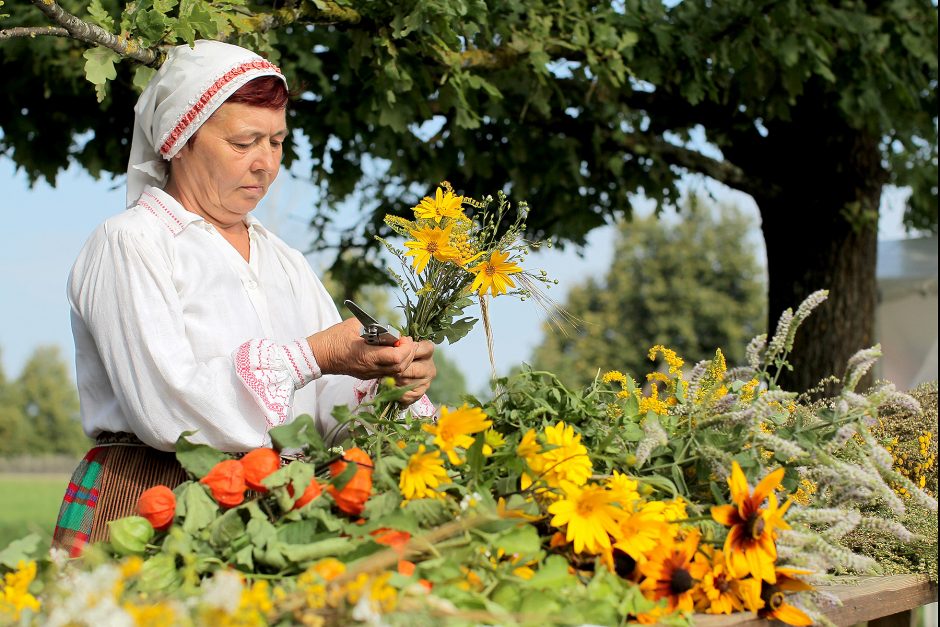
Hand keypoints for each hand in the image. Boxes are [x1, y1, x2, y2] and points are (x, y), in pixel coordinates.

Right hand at [307, 319, 434, 402]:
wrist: (318, 355)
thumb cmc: (333, 338)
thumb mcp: (354, 325)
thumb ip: (373, 327)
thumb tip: (388, 328)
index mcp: (366, 355)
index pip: (396, 357)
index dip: (406, 348)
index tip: (404, 337)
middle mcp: (370, 367)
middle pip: (400, 367)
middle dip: (409, 354)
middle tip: (407, 341)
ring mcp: (368, 373)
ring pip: (396, 372)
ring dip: (403, 360)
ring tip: (401, 346)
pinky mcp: (366, 375)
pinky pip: (387, 373)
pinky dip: (395, 364)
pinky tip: (391, 352)